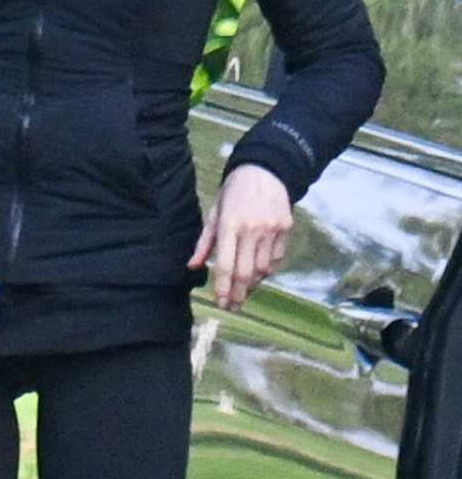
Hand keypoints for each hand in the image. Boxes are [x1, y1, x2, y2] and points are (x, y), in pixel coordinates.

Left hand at [190, 164, 291, 311]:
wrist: (265, 170)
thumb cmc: (234, 193)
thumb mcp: (214, 213)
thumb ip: (204, 242)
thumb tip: (192, 266)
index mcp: (229, 224)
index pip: (226, 265)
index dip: (222, 288)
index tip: (220, 302)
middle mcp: (252, 229)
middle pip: (246, 273)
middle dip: (238, 295)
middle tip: (232, 307)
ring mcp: (271, 229)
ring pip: (263, 269)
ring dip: (253, 285)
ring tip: (244, 291)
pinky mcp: (286, 228)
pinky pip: (276, 259)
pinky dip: (267, 270)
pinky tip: (258, 273)